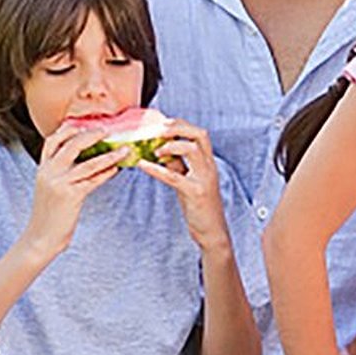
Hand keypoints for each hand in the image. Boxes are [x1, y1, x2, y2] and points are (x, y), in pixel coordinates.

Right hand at [20, 123, 125, 260]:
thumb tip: (86, 159)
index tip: (87, 123)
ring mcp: (59, 183)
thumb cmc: (50, 213)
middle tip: (108, 131)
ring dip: (109, 155)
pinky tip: (117, 169)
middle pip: (71, 144)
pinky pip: (93, 180)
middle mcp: (49, 172)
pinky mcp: (70, 196)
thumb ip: (61, 171)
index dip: (70, 128)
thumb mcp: (50, 187)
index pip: (53, 139)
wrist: (40, 237)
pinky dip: (107, 173)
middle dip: (92, 135)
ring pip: (88, 163)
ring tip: (124, 150)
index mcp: (43, 168)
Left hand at [139, 121, 226, 247]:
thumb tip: (160, 150)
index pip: (199, 133)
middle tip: (159, 128)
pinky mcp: (195, 192)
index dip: (180, 125)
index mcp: (208, 162)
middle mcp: (209, 166)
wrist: (212, 231)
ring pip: (191, 149)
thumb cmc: (199, 206)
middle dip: (178, 127)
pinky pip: (174, 176)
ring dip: (170, 145)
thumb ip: (178, 165)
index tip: (162, 123)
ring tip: (155, 150)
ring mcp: (204, 178)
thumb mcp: (189, 180)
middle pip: (199, 134)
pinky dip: (157, 169)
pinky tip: (143, 165)